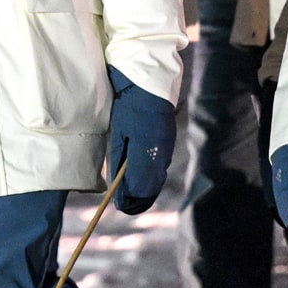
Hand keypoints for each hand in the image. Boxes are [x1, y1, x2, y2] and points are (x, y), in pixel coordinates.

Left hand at [105, 68, 175, 212]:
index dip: (129, 200)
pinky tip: (142, 178)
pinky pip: (161, 167)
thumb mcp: (119, 132)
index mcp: (146, 150)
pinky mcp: (169, 142)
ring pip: (157, 178)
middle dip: (138, 198)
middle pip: (151, 187)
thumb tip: (118, 184)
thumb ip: (119, 160)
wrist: (149, 81)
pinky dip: (151, 177)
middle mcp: (161, 153)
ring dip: (145, 189)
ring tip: (131, 195)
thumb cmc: (128, 105)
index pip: (140, 187)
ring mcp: (167, 148)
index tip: (119, 206)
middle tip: (125, 205)